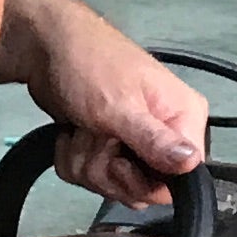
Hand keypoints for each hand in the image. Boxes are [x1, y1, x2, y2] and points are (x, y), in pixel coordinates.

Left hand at [17, 0, 208, 210]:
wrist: (44, 47)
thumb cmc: (88, 65)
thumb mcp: (119, 106)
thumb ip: (155, 140)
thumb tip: (192, 163)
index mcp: (183, 118)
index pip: (184, 178)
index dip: (147, 181)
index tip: (120, 162)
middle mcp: (166, 133)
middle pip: (145, 189)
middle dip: (107, 171)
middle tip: (96, 136)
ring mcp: (135, 142)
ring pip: (114, 185)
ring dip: (86, 161)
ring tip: (81, 128)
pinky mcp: (108, 148)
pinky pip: (93, 178)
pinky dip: (74, 159)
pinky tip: (70, 135)